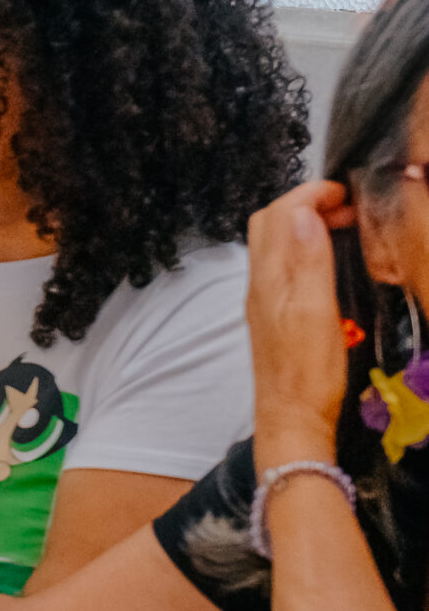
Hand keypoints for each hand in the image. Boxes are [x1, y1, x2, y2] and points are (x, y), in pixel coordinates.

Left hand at [250, 179, 358, 464]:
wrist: (292, 418)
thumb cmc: (308, 371)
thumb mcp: (316, 311)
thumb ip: (308, 261)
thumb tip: (302, 212)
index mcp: (269, 277)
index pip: (278, 214)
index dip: (309, 193)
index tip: (344, 192)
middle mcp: (261, 283)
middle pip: (271, 223)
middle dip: (306, 202)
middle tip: (348, 206)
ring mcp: (266, 298)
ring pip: (277, 243)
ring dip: (305, 223)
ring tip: (344, 225)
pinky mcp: (276, 313)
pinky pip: (284, 265)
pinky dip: (306, 247)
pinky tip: (329, 258)